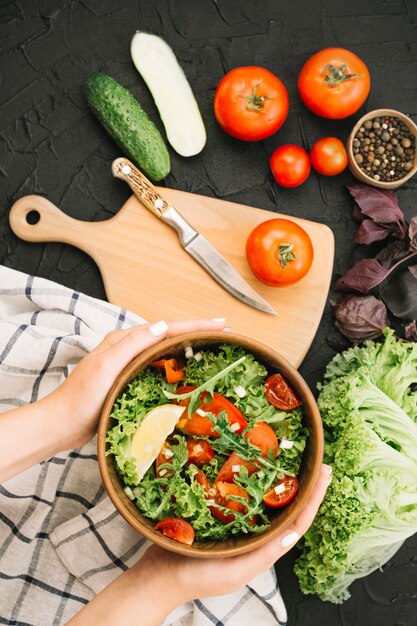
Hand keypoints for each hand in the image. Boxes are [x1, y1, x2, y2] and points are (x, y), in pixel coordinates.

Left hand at [51, 318, 226, 449]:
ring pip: (165, 351)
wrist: (61, 424)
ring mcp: (128, 365)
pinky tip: (187, 374)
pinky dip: (176, 366)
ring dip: (188, 347)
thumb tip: (162, 325)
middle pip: (168, 335)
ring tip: (213, 348)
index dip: (196, 324)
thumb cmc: (81, 397)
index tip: (222, 324)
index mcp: (123, 340)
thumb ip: (132, 345)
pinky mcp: (128, 381)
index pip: (167, 327)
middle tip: (224, 333)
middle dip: (196, 332)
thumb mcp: (106, 366)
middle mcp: (127, 348)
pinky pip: (158, 368)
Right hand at [68, 464, 331, 625]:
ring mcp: (236, 525)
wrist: (156, 575)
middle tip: (317, 463)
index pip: (296, 522)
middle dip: (304, 487)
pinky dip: (252, 481)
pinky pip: (241, 496)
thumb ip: (262, 555)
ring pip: (266, 501)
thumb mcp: (232, 571)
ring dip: (282, 482)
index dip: (313, 499)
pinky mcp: (218, 516)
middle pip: (285, 508)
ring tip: (294, 461)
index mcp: (261, 548)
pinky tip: (252, 465)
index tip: (325, 474)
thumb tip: (292, 536)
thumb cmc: (194, 575)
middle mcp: (253, 535)